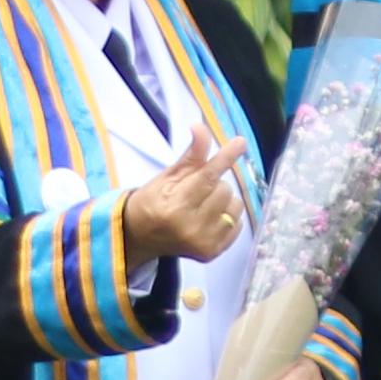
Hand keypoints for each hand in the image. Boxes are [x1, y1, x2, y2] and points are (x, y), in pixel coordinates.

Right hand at [116, 128, 243, 266]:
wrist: (140, 236)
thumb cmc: (154, 200)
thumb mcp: (168, 175)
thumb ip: (191, 154)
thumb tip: (201, 127)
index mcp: (175, 206)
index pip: (207, 177)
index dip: (225, 157)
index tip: (240, 142)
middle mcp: (191, 227)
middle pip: (224, 189)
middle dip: (214, 183)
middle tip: (196, 189)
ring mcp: (204, 242)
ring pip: (235, 206)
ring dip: (224, 199)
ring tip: (204, 203)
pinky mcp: (213, 253)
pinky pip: (238, 223)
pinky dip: (228, 216)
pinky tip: (209, 218)